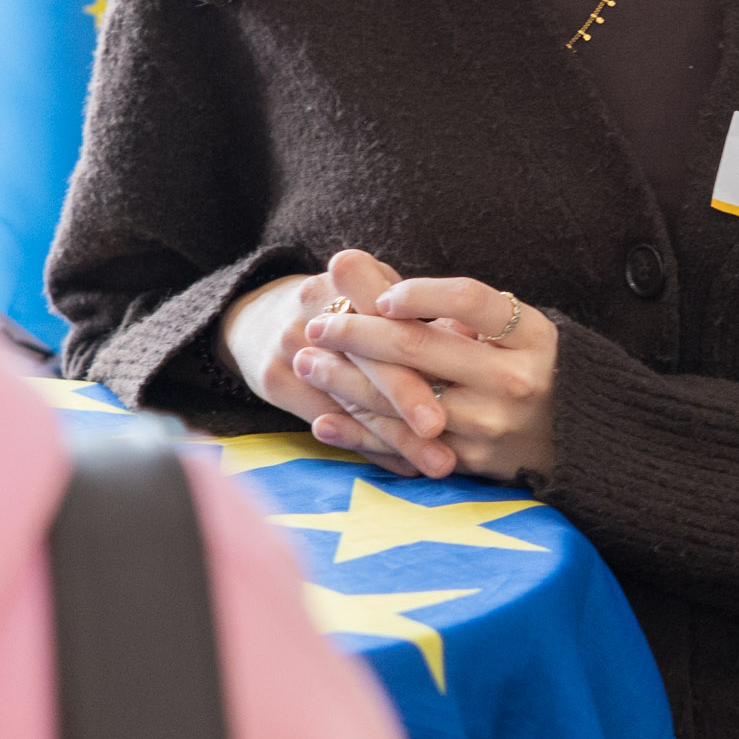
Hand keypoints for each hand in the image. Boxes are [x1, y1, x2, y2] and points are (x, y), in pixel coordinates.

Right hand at [228, 252, 446, 474]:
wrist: (264, 313)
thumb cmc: (348, 305)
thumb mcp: (378, 290)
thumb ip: (424, 314)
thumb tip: (474, 339)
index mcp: (350, 272)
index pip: (392, 315)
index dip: (423, 347)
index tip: (457, 381)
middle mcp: (315, 305)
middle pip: (369, 358)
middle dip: (408, 399)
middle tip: (444, 433)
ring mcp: (288, 343)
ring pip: (351, 399)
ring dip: (398, 438)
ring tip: (440, 463)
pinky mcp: (271, 377)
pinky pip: (328, 420)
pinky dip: (372, 447)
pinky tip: (406, 466)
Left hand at [299, 275, 559, 481]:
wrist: (578, 442)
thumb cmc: (532, 368)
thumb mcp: (516, 328)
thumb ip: (457, 305)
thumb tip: (371, 275)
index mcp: (530, 336)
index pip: (469, 300)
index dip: (418, 293)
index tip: (380, 293)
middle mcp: (512, 380)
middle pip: (420, 347)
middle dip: (357, 332)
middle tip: (317, 324)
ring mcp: (491, 426)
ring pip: (402, 400)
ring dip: (345, 380)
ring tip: (309, 361)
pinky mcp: (471, 463)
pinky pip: (404, 447)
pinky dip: (360, 434)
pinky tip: (324, 421)